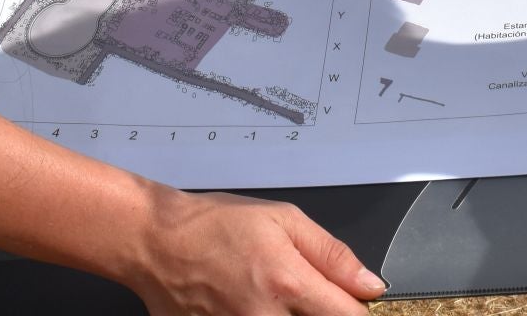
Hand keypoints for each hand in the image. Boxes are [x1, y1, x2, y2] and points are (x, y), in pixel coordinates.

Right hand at [127, 188, 384, 315]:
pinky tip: (247, 307)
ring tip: (267, 298)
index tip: (350, 302)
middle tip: (300, 294)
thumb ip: (332, 254)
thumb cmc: (213, 226)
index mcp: (288, 284)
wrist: (156, 243)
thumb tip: (370, 285)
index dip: (356, 310)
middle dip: (319, 313)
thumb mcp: (283, 220)